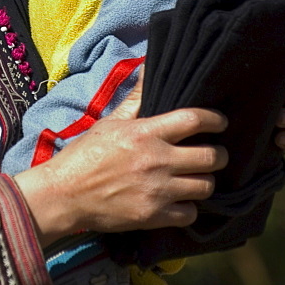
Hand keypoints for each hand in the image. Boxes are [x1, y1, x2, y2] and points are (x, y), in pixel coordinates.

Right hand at [14, 88, 227, 248]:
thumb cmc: (85, 155)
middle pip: (211, 157)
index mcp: (146, 133)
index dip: (215, 120)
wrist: (64, 194)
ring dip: (204, 181)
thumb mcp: (110, 122)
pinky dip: (188, 208)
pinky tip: (179, 201)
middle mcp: (157, 160)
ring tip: (195, 178)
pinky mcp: (153, 216)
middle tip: (214, 155)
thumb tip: (148, 68)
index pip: (194, 119)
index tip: (220, 122)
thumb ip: (135, 98)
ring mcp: (157, 191)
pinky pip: (190, 214)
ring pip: (206, 186)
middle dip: (219, 155)